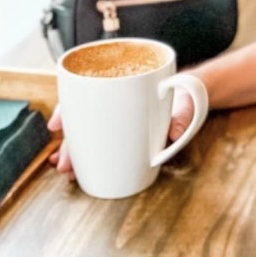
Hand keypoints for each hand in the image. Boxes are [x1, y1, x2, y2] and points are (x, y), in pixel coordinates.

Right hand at [48, 90, 198, 179]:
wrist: (198, 95)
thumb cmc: (188, 93)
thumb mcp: (189, 99)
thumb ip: (184, 114)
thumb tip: (174, 132)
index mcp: (127, 86)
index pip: (87, 92)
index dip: (69, 108)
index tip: (58, 124)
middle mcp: (118, 101)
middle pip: (84, 118)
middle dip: (69, 141)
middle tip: (62, 161)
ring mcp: (121, 117)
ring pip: (89, 132)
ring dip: (75, 151)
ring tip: (66, 170)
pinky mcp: (128, 133)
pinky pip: (103, 142)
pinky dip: (89, 154)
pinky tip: (78, 167)